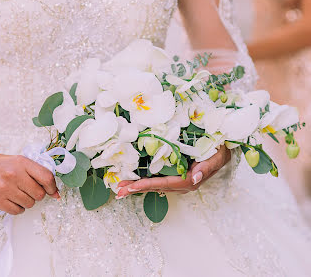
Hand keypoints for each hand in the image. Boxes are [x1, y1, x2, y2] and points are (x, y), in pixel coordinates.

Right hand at [0, 148, 58, 214]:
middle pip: (39, 194)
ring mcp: (4, 188)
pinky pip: (17, 211)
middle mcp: (14, 175)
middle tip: (28, 190)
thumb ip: (38, 175)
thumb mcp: (20, 162)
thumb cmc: (2, 165)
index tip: (52, 191)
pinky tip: (11, 200)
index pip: (46, 177)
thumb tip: (56, 194)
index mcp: (22, 163)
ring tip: (17, 193)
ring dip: (26, 201)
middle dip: (37, 195)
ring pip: (29, 204)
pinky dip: (17, 208)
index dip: (53, 187)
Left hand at [116, 145, 230, 197]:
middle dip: (135, 190)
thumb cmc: (219, 150)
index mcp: (189, 182)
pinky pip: (157, 180)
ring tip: (120, 188)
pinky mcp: (176, 176)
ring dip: (137, 187)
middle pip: (155, 188)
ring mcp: (178, 182)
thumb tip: (194, 178)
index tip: (130, 187)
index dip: (146, 185)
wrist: (224, 149)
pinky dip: (144, 181)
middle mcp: (182, 184)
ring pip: (154, 185)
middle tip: (118, 191)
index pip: (163, 184)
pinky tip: (133, 181)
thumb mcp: (215, 157)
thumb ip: (205, 169)